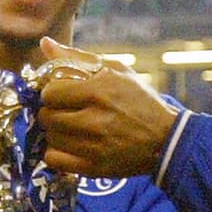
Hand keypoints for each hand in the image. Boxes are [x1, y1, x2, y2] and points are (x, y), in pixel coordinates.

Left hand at [37, 37, 178, 176]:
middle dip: (52, 111)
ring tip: (71, 127)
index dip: (53, 92)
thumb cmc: (140, 100)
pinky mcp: (93, 168)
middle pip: (47, 116)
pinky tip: (69, 144)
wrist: (166, 139)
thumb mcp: (115, 70)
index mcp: (99, 92)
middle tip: (66, 111)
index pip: (50, 93)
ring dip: (56, 131)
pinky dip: (56, 152)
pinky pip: (54, 160)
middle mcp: (94, 120)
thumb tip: (45, 43)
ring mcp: (93, 147)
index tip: (62, 94)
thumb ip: (77, 57)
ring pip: (50, 138)